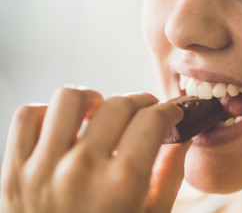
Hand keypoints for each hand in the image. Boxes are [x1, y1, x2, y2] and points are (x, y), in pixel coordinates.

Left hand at [0, 87, 188, 212]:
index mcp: (122, 184)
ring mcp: (42, 167)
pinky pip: (28, 115)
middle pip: (119, 104)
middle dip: (141, 102)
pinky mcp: (13, 170)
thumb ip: (170, 174)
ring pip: (70, 98)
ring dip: (93, 99)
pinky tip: (66, 128)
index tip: (171, 111)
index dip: (169, 109)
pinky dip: (48, 113)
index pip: (153, 120)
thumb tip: (182, 137)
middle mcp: (81, 169)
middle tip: (145, 112)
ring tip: (101, 113)